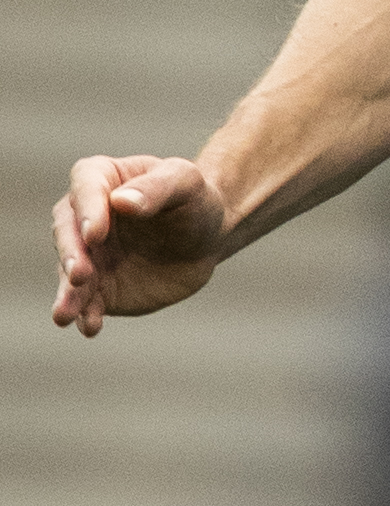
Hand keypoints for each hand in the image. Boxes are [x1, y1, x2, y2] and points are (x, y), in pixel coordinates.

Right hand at [50, 155, 230, 336]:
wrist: (206, 237)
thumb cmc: (195, 200)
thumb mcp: (186, 183)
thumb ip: (157, 188)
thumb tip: (121, 202)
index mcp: (100, 178)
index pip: (85, 188)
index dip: (88, 211)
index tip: (96, 233)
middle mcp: (83, 217)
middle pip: (67, 233)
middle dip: (71, 255)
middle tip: (80, 274)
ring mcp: (87, 254)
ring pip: (69, 274)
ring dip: (68, 295)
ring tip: (65, 316)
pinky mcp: (98, 286)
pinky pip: (87, 302)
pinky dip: (86, 315)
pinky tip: (90, 327)